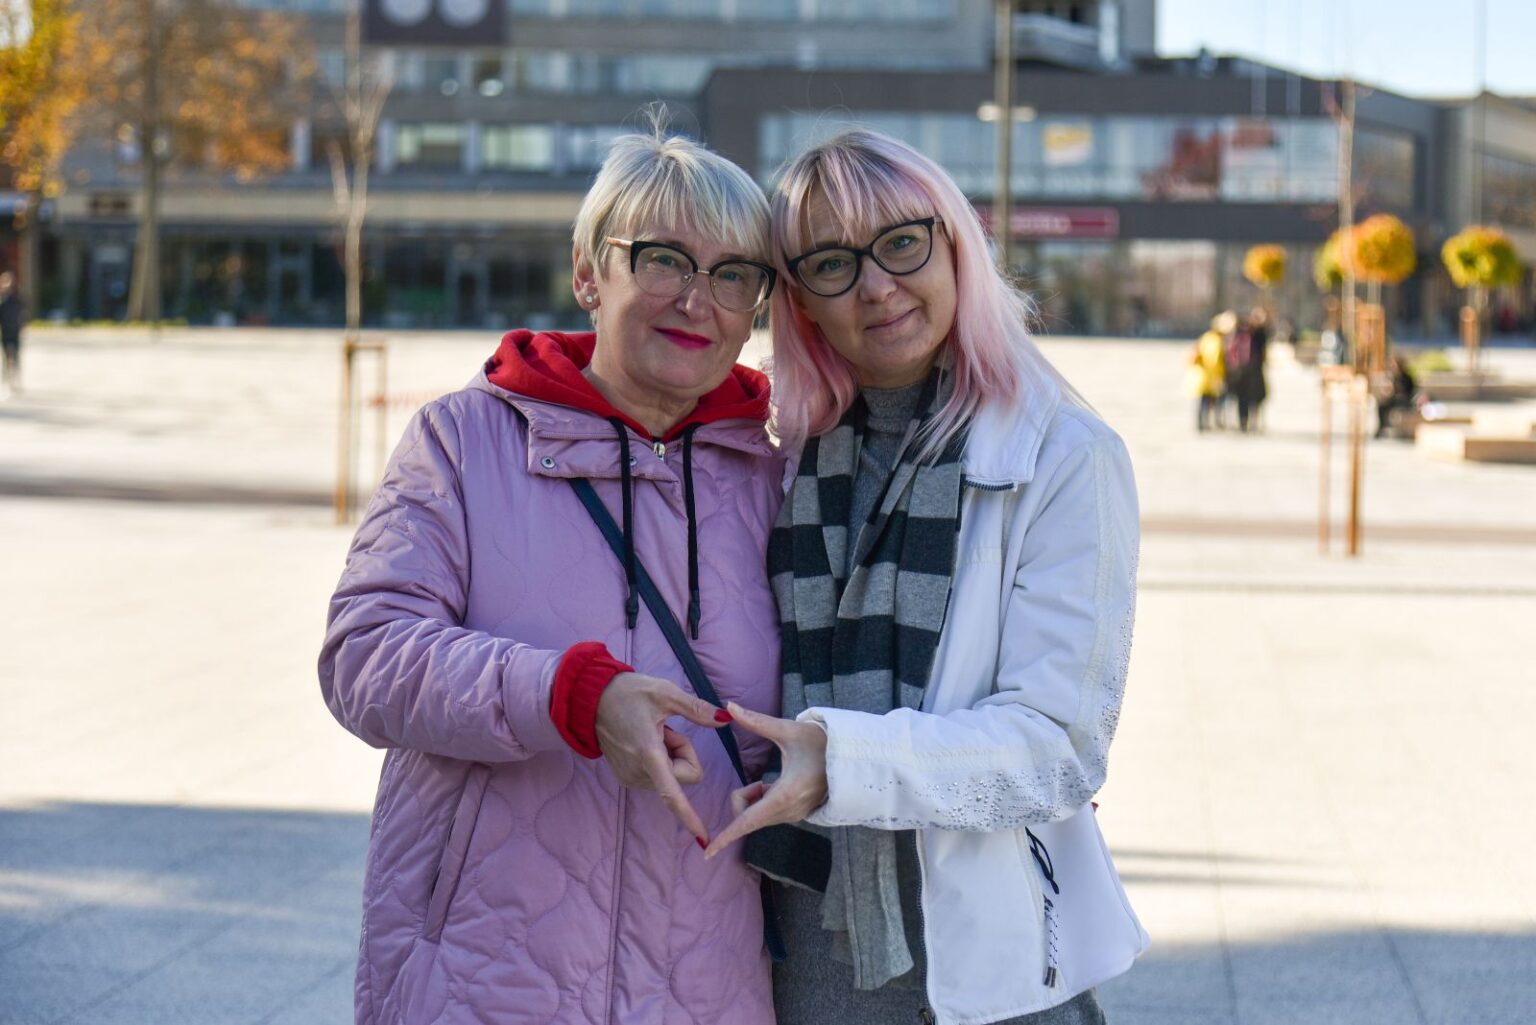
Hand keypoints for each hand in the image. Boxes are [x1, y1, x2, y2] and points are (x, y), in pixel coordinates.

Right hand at [595, 672, 727, 845]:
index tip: (704, 839)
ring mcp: (630, 777)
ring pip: (671, 776)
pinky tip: (642, 738)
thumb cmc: (629, 692)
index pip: (672, 795)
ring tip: (650, 732)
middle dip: (682, 752)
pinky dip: (658, 758)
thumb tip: (725, 719)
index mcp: (648, 754)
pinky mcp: (626, 777)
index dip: (689, 817)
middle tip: (664, 729)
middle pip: (683, 776)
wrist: (591, 698)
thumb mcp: (666, 693)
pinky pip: (658, 774)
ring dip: (669, 754)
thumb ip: (697, 709)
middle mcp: (638, 773)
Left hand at [704, 702, 827, 858]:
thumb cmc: (821, 742)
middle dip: (744, 797)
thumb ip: (756, 721)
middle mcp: (789, 812)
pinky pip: (768, 813)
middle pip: (747, 815)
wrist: (851, 755)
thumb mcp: (788, 730)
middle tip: (761, 779)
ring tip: (773, 778)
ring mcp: (794, 816)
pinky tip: (780, 784)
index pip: (748, 821)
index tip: (707, 852)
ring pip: (757, 814)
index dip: (726, 837)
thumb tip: (728, 707)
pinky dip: (764, 799)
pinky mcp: (797, 814)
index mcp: (786, 795)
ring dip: (755, 796)